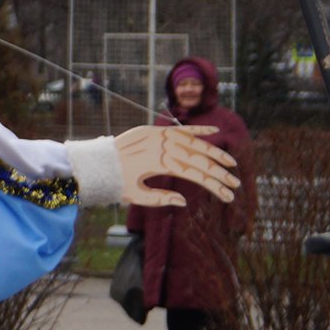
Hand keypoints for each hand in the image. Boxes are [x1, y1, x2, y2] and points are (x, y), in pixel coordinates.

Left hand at [116, 124, 238, 206]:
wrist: (95, 162)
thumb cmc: (114, 181)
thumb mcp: (134, 195)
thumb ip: (159, 198)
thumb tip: (184, 201)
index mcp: (158, 164)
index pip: (194, 175)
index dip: (213, 185)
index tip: (227, 196)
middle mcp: (161, 147)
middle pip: (198, 160)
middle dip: (219, 174)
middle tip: (235, 185)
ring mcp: (158, 136)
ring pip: (193, 144)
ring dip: (214, 153)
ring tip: (230, 164)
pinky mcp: (153, 130)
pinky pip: (178, 128)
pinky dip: (196, 129)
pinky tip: (214, 129)